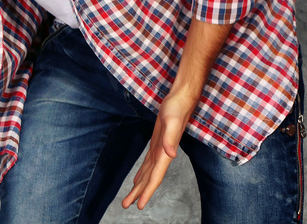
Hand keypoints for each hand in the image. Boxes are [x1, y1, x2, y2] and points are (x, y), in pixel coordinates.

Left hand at [121, 89, 196, 209]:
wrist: (180, 100)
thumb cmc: (176, 109)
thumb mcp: (172, 122)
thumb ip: (171, 138)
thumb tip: (171, 154)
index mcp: (165, 154)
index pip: (155, 177)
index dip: (147, 191)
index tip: (139, 205)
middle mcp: (162, 155)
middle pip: (149, 179)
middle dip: (138, 192)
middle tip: (125, 205)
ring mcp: (159, 150)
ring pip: (148, 172)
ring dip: (139, 185)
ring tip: (130, 197)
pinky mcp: (157, 144)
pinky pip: (148, 163)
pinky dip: (142, 173)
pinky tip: (137, 179)